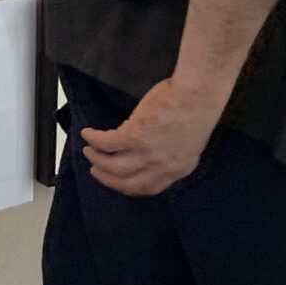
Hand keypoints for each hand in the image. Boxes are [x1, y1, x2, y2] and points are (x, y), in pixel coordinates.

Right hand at [80, 75, 221, 196]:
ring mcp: (148, 153)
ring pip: (114, 166)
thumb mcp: (188, 141)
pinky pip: (106, 143)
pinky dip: (94, 139)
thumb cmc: (198, 110)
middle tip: (95, 171)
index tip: (117, 181)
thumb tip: (144, 146)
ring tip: (88, 150)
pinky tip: (87, 133)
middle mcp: (162, 167)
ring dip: (97, 160)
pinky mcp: (134, 136)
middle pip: (127, 183)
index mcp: (179, 169)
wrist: (197, 96)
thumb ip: (168, 150)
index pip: (150, 188)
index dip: (128, 186)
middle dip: (108, 179)